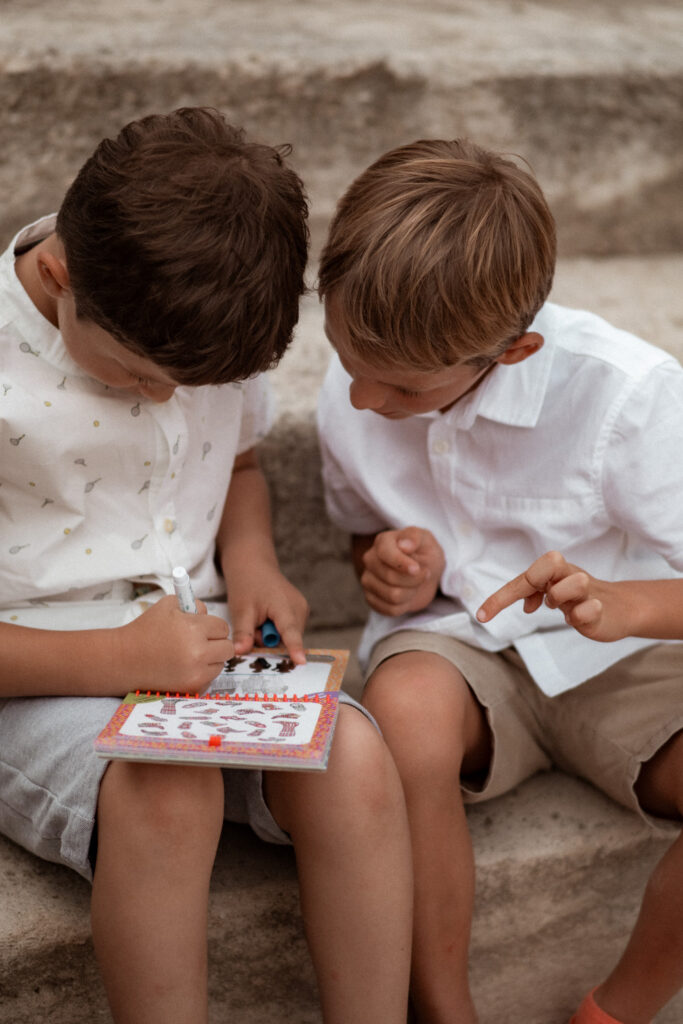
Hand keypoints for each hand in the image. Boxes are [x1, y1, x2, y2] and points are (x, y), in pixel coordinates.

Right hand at [114, 595, 233, 691]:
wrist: (123, 659)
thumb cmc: (145, 629)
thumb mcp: (168, 605)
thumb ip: (194, 605)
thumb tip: (210, 614)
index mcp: (193, 629)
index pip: (223, 627)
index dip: (212, 626)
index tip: (202, 628)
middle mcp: (198, 653)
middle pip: (228, 648)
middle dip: (217, 643)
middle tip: (202, 641)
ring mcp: (195, 674)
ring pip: (220, 665)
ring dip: (211, 659)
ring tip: (189, 655)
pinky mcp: (190, 689)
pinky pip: (209, 679)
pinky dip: (201, 674)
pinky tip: (184, 668)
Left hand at [228, 567, 308, 665]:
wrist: (253, 565)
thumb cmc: (246, 585)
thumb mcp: (241, 610)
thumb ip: (243, 633)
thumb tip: (240, 652)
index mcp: (285, 605)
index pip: (290, 632)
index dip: (295, 649)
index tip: (301, 662)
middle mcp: (300, 608)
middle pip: (287, 640)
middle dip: (268, 640)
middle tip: (254, 624)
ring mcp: (302, 610)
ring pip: (287, 637)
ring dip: (271, 635)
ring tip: (260, 618)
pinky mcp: (300, 612)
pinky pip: (289, 631)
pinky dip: (276, 630)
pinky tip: (267, 617)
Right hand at [360, 526, 444, 616]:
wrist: (424, 572)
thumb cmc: (424, 553)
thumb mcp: (426, 540)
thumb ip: (415, 537)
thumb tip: (403, 545)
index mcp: (382, 541)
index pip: (385, 554)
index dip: (402, 564)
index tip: (417, 569)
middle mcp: (370, 560)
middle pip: (390, 577)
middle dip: (414, 580)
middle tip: (424, 574)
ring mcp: (368, 580)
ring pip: (392, 596)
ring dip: (411, 593)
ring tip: (415, 584)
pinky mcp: (371, 598)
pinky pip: (390, 610)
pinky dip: (405, 606)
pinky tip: (408, 595)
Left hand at [476, 550, 632, 641]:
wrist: (619, 608)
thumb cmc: (578, 598)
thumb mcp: (552, 593)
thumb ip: (533, 593)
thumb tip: (526, 606)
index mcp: (554, 571)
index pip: (524, 578)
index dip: (500, 598)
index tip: (481, 617)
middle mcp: (570, 575)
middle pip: (551, 560)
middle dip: (536, 581)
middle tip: (540, 600)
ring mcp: (588, 591)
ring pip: (575, 581)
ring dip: (561, 598)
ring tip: (564, 609)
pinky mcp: (602, 609)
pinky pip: (590, 608)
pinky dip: (580, 616)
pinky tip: (580, 618)